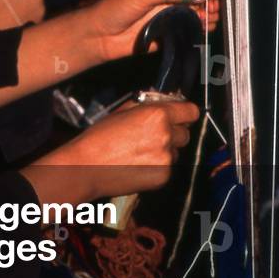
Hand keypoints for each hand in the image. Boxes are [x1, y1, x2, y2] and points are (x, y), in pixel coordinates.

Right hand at [22, 99, 199, 203]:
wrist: (87, 166)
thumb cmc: (100, 136)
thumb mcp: (122, 111)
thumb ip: (146, 105)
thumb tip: (161, 100)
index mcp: (157, 115)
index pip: (191, 111)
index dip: (185, 112)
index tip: (181, 115)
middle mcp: (166, 136)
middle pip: (185, 132)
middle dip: (174, 131)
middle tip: (154, 133)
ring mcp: (166, 159)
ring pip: (177, 151)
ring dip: (166, 149)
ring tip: (142, 150)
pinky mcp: (163, 176)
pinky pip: (168, 167)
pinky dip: (158, 165)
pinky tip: (139, 163)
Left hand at [89, 0, 219, 62]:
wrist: (101, 34)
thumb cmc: (116, 7)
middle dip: (213, 0)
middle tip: (210, 10)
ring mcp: (176, 10)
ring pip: (205, 10)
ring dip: (210, 15)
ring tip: (205, 20)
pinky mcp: (175, 29)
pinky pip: (196, 27)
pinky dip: (203, 28)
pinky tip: (201, 29)